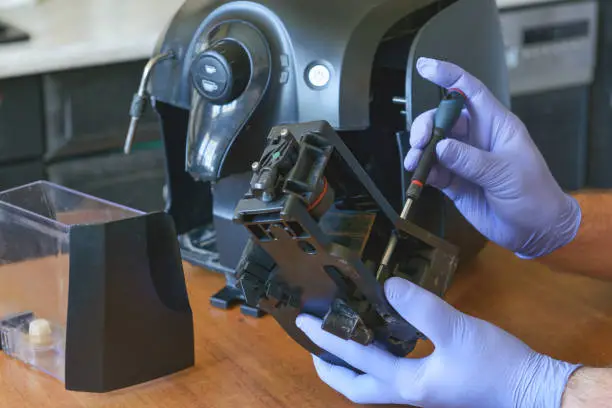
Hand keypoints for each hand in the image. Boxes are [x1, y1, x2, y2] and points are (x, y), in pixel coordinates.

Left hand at [296, 277, 579, 406]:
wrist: (531, 388)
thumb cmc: (494, 363)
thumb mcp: (457, 330)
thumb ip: (421, 307)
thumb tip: (387, 286)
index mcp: (407, 383)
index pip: (356, 359)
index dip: (328, 340)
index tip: (304, 322)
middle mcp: (407, 393)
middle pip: (356, 388)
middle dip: (330, 368)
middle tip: (313, 344)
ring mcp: (421, 392)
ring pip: (372, 385)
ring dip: (350, 366)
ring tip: (337, 342)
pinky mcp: (433, 386)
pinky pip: (391, 376)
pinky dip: (375, 361)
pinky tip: (381, 341)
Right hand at [405, 57, 580, 257]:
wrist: (534, 230)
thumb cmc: (532, 193)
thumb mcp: (505, 173)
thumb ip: (471, 160)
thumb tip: (440, 148)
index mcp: (495, 125)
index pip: (469, 91)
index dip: (448, 75)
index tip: (425, 67)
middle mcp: (477, 138)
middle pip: (444, 119)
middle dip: (427, 125)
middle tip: (420, 141)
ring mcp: (464, 160)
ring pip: (434, 144)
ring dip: (420, 149)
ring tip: (414, 162)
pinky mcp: (455, 181)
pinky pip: (433, 169)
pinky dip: (422, 171)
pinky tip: (419, 175)